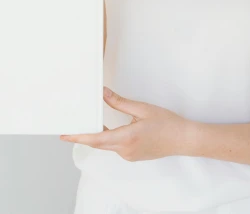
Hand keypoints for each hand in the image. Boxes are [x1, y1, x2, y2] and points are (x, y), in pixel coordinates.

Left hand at [60, 87, 192, 161]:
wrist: (184, 139)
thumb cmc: (167, 123)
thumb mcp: (142, 109)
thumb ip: (120, 103)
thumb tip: (103, 93)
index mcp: (127, 138)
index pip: (96, 139)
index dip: (79, 137)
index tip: (65, 135)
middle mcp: (126, 150)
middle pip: (98, 144)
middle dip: (83, 136)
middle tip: (69, 129)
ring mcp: (129, 155)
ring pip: (107, 146)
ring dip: (97, 136)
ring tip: (87, 124)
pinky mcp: (133, 156)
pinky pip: (115, 147)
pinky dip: (108, 139)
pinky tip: (107, 130)